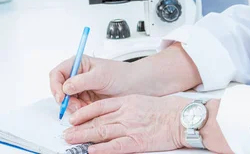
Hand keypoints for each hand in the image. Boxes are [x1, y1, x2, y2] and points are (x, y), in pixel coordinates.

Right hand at [49, 55, 130, 112]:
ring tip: (87, 107)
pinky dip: (80, 111)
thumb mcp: (101, 76)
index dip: (55, 86)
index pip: (57, 74)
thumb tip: (65, 87)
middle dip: (66, 100)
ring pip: (67, 101)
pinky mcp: (84, 100)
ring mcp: (80, 89)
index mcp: (78, 64)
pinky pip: (75, 108)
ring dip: (74, 107)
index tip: (61, 97)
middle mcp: (76, 76)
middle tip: (76, 106)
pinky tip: (90, 109)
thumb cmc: (120, 75)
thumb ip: (82, 81)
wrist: (133, 86)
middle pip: (59, 90)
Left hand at [63, 95, 189, 153]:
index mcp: (128, 101)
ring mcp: (131, 128)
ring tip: (71, 140)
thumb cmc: (167, 110)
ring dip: (84, 137)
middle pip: (97, 120)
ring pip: (102, 132)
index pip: (100, 106)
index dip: (84, 113)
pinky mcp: (138, 142)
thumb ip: (127, 106)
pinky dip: (102, 149)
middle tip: (67, 132)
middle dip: (79, 127)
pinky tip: (92, 150)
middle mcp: (127, 113)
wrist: (182, 118)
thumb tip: (113, 114)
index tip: (74, 118)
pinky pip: (116, 146)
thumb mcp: (144, 101)